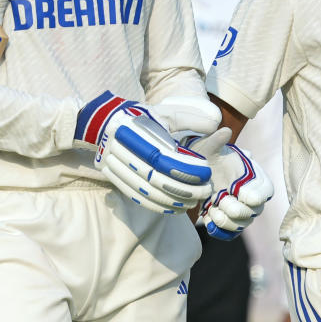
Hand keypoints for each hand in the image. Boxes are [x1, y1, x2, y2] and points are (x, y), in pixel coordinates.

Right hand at [74, 91, 212, 212]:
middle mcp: (123, 150)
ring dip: (173, 201)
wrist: (104, 123)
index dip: (186, 170)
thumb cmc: (141, 117)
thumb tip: (216, 125)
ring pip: (147, 192)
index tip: (205, 174)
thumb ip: (191, 118)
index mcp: (136, 131)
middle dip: (184, 189)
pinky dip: (158, 206)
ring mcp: (115, 166)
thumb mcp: (164, 113)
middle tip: (205, 191)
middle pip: (157, 178)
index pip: (165, 158)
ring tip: (193, 202)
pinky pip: (138, 198)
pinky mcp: (114, 179)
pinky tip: (175, 208)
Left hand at [188, 128, 273, 239]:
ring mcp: (239, 210)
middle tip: (221, 200)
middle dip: (237, 209)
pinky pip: (230, 233)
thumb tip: (225, 131)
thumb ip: (215, 140)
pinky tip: (207, 218)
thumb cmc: (204, 156)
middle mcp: (250, 195)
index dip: (257, 194)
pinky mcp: (227, 222)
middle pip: (255, 211)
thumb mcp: (207, 146)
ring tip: (213, 210)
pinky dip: (219, 230)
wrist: (192, 173)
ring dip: (227, 221)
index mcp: (252, 176)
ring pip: (243, 224)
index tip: (241, 192)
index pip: (266, 190)